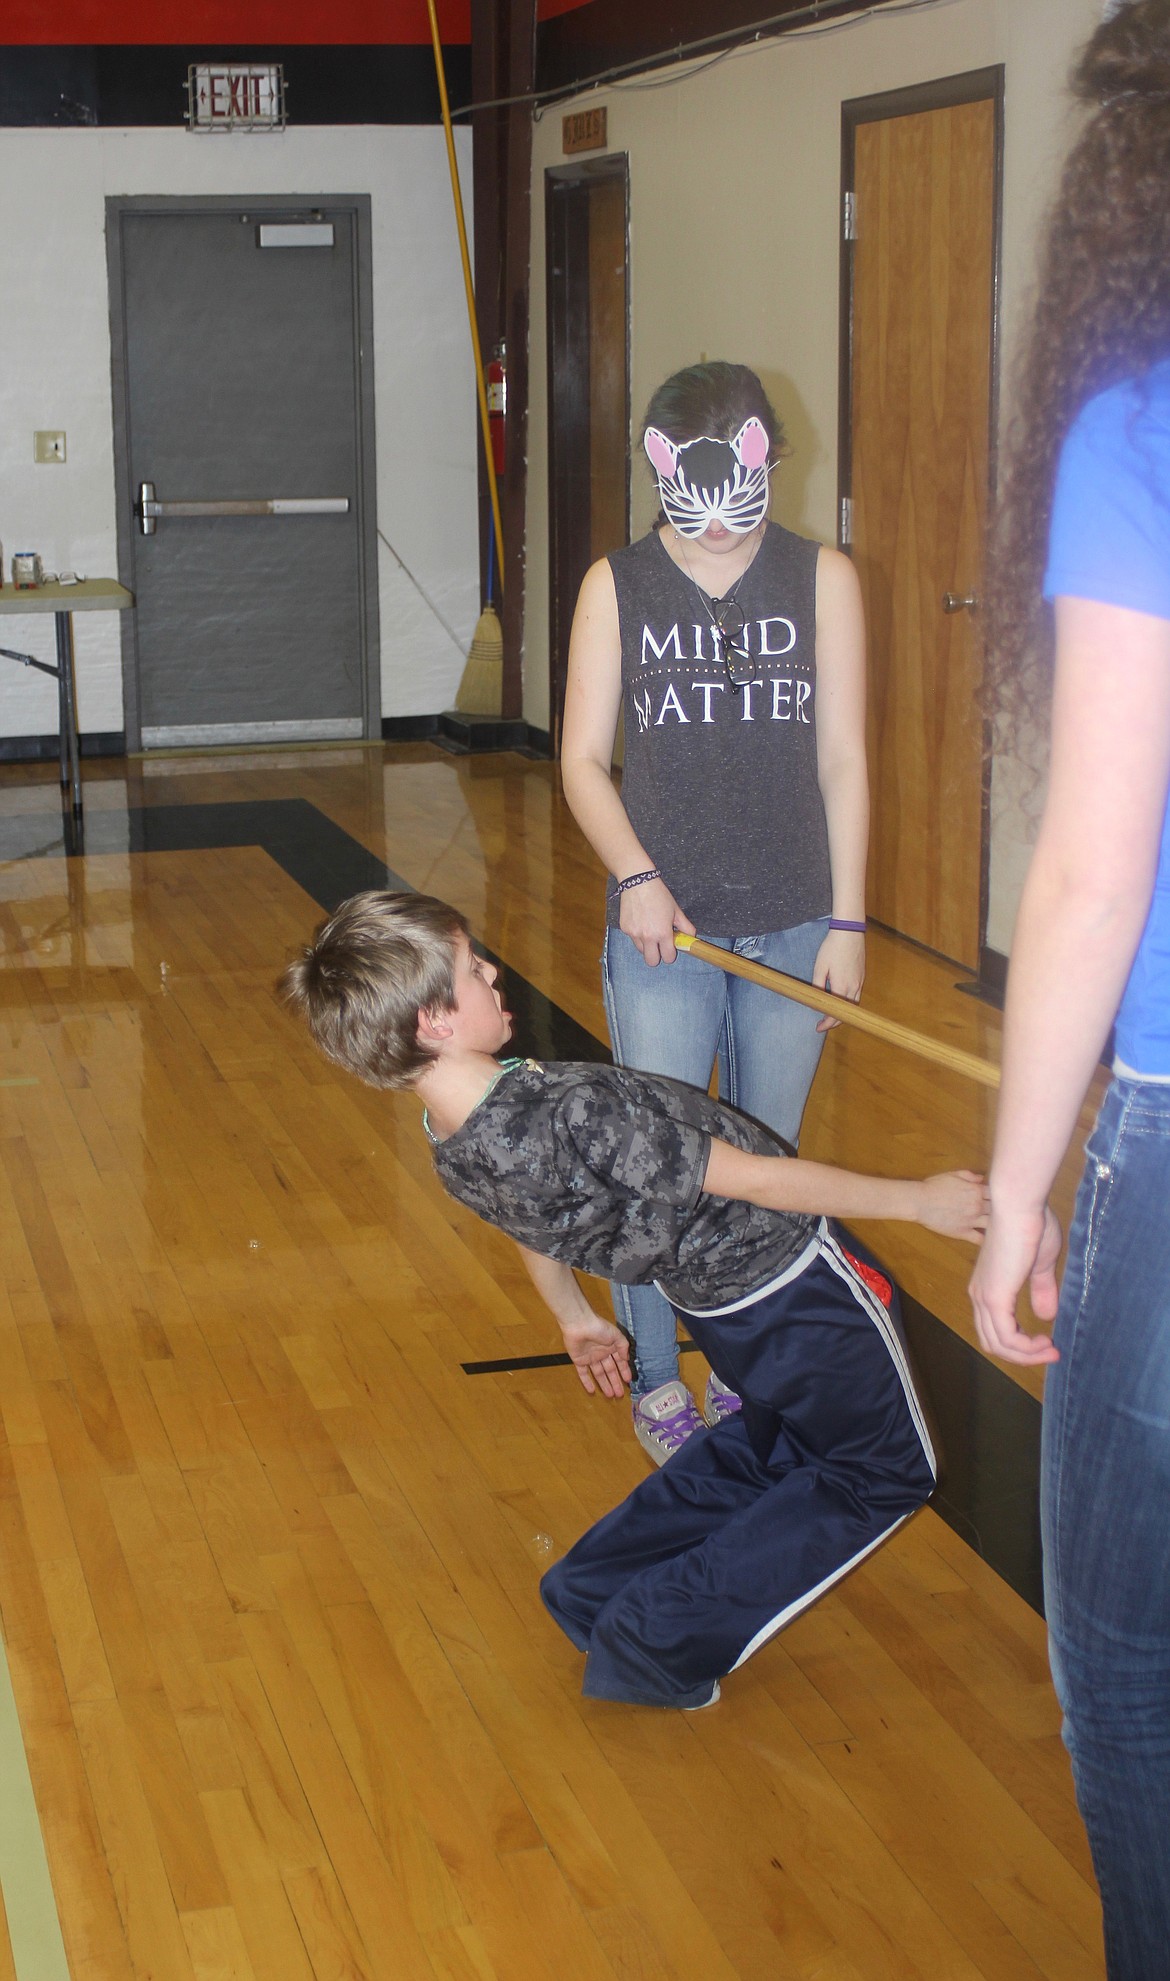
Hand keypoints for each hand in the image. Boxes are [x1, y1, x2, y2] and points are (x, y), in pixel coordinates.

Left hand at [560, 1315, 632, 1396]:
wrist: (579, 1324)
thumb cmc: (599, 1327)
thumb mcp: (616, 1335)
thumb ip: (623, 1347)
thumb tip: (627, 1359)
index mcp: (611, 1346)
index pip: (619, 1362)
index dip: (624, 1371)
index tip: (628, 1381)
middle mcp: (601, 1353)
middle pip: (610, 1371)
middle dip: (615, 1382)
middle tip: (620, 1394)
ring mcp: (590, 1358)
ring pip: (599, 1374)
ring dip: (604, 1384)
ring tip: (610, 1395)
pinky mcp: (579, 1360)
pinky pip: (583, 1374)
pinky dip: (587, 1382)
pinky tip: (592, 1391)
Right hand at [618, 877, 695, 965]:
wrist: (637, 882)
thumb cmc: (659, 895)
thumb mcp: (676, 910)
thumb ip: (685, 927)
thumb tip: (691, 937)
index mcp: (662, 933)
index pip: (668, 957)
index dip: (670, 954)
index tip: (670, 948)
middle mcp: (647, 937)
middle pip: (652, 962)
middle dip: (657, 956)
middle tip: (659, 945)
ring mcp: (634, 934)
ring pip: (641, 951)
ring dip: (647, 946)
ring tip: (650, 930)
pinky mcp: (625, 929)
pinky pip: (633, 939)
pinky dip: (637, 935)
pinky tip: (641, 921)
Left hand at [812, 928, 864, 1030]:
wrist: (849, 932)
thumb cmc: (832, 948)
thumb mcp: (820, 967)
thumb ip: (817, 986)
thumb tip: (816, 1001)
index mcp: (842, 986)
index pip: (836, 1013)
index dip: (827, 1023)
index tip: (818, 1028)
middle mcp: (854, 987)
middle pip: (847, 1013)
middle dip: (835, 1021)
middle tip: (822, 1024)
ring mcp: (860, 982)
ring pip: (853, 1005)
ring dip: (843, 1013)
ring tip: (831, 1014)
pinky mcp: (862, 976)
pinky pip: (856, 996)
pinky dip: (849, 1003)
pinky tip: (840, 1000)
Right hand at [916, 1169, 989, 1241]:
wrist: (920, 1202)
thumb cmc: (934, 1186)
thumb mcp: (952, 1175)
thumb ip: (970, 1175)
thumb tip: (982, 1179)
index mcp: (976, 1190)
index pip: (995, 1194)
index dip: (994, 1195)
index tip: (991, 1198)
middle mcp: (977, 1206)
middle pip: (995, 1209)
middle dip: (995, 1209)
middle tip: (992, 1211)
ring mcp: (972, 1220)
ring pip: (992, 1224)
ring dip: (993, 1223)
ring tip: (992, 1224)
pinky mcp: (964, 1232)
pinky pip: (980, 1239)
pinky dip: (986, 1240)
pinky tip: (987, 1240)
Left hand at [969, 1203, 1062, 1365]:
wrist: (1020, 1206)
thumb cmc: (1030, 1226)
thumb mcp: (1039, 1264)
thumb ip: (1041, 1290)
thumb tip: (1046, 1316)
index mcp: (988, 1287)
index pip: (996, 1329)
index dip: (1020, 1343)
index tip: (1048, 1343)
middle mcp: (980, 1296)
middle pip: (994, 1343)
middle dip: (1023, 1355)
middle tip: (1051, 1352)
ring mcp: (984, 1298)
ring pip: (999, 1345)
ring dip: (1027, 1355)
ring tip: (1051, 1350)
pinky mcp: (994, 1298)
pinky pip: (1007, 1338)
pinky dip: (1026, 1348)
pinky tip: (1045, 1342)